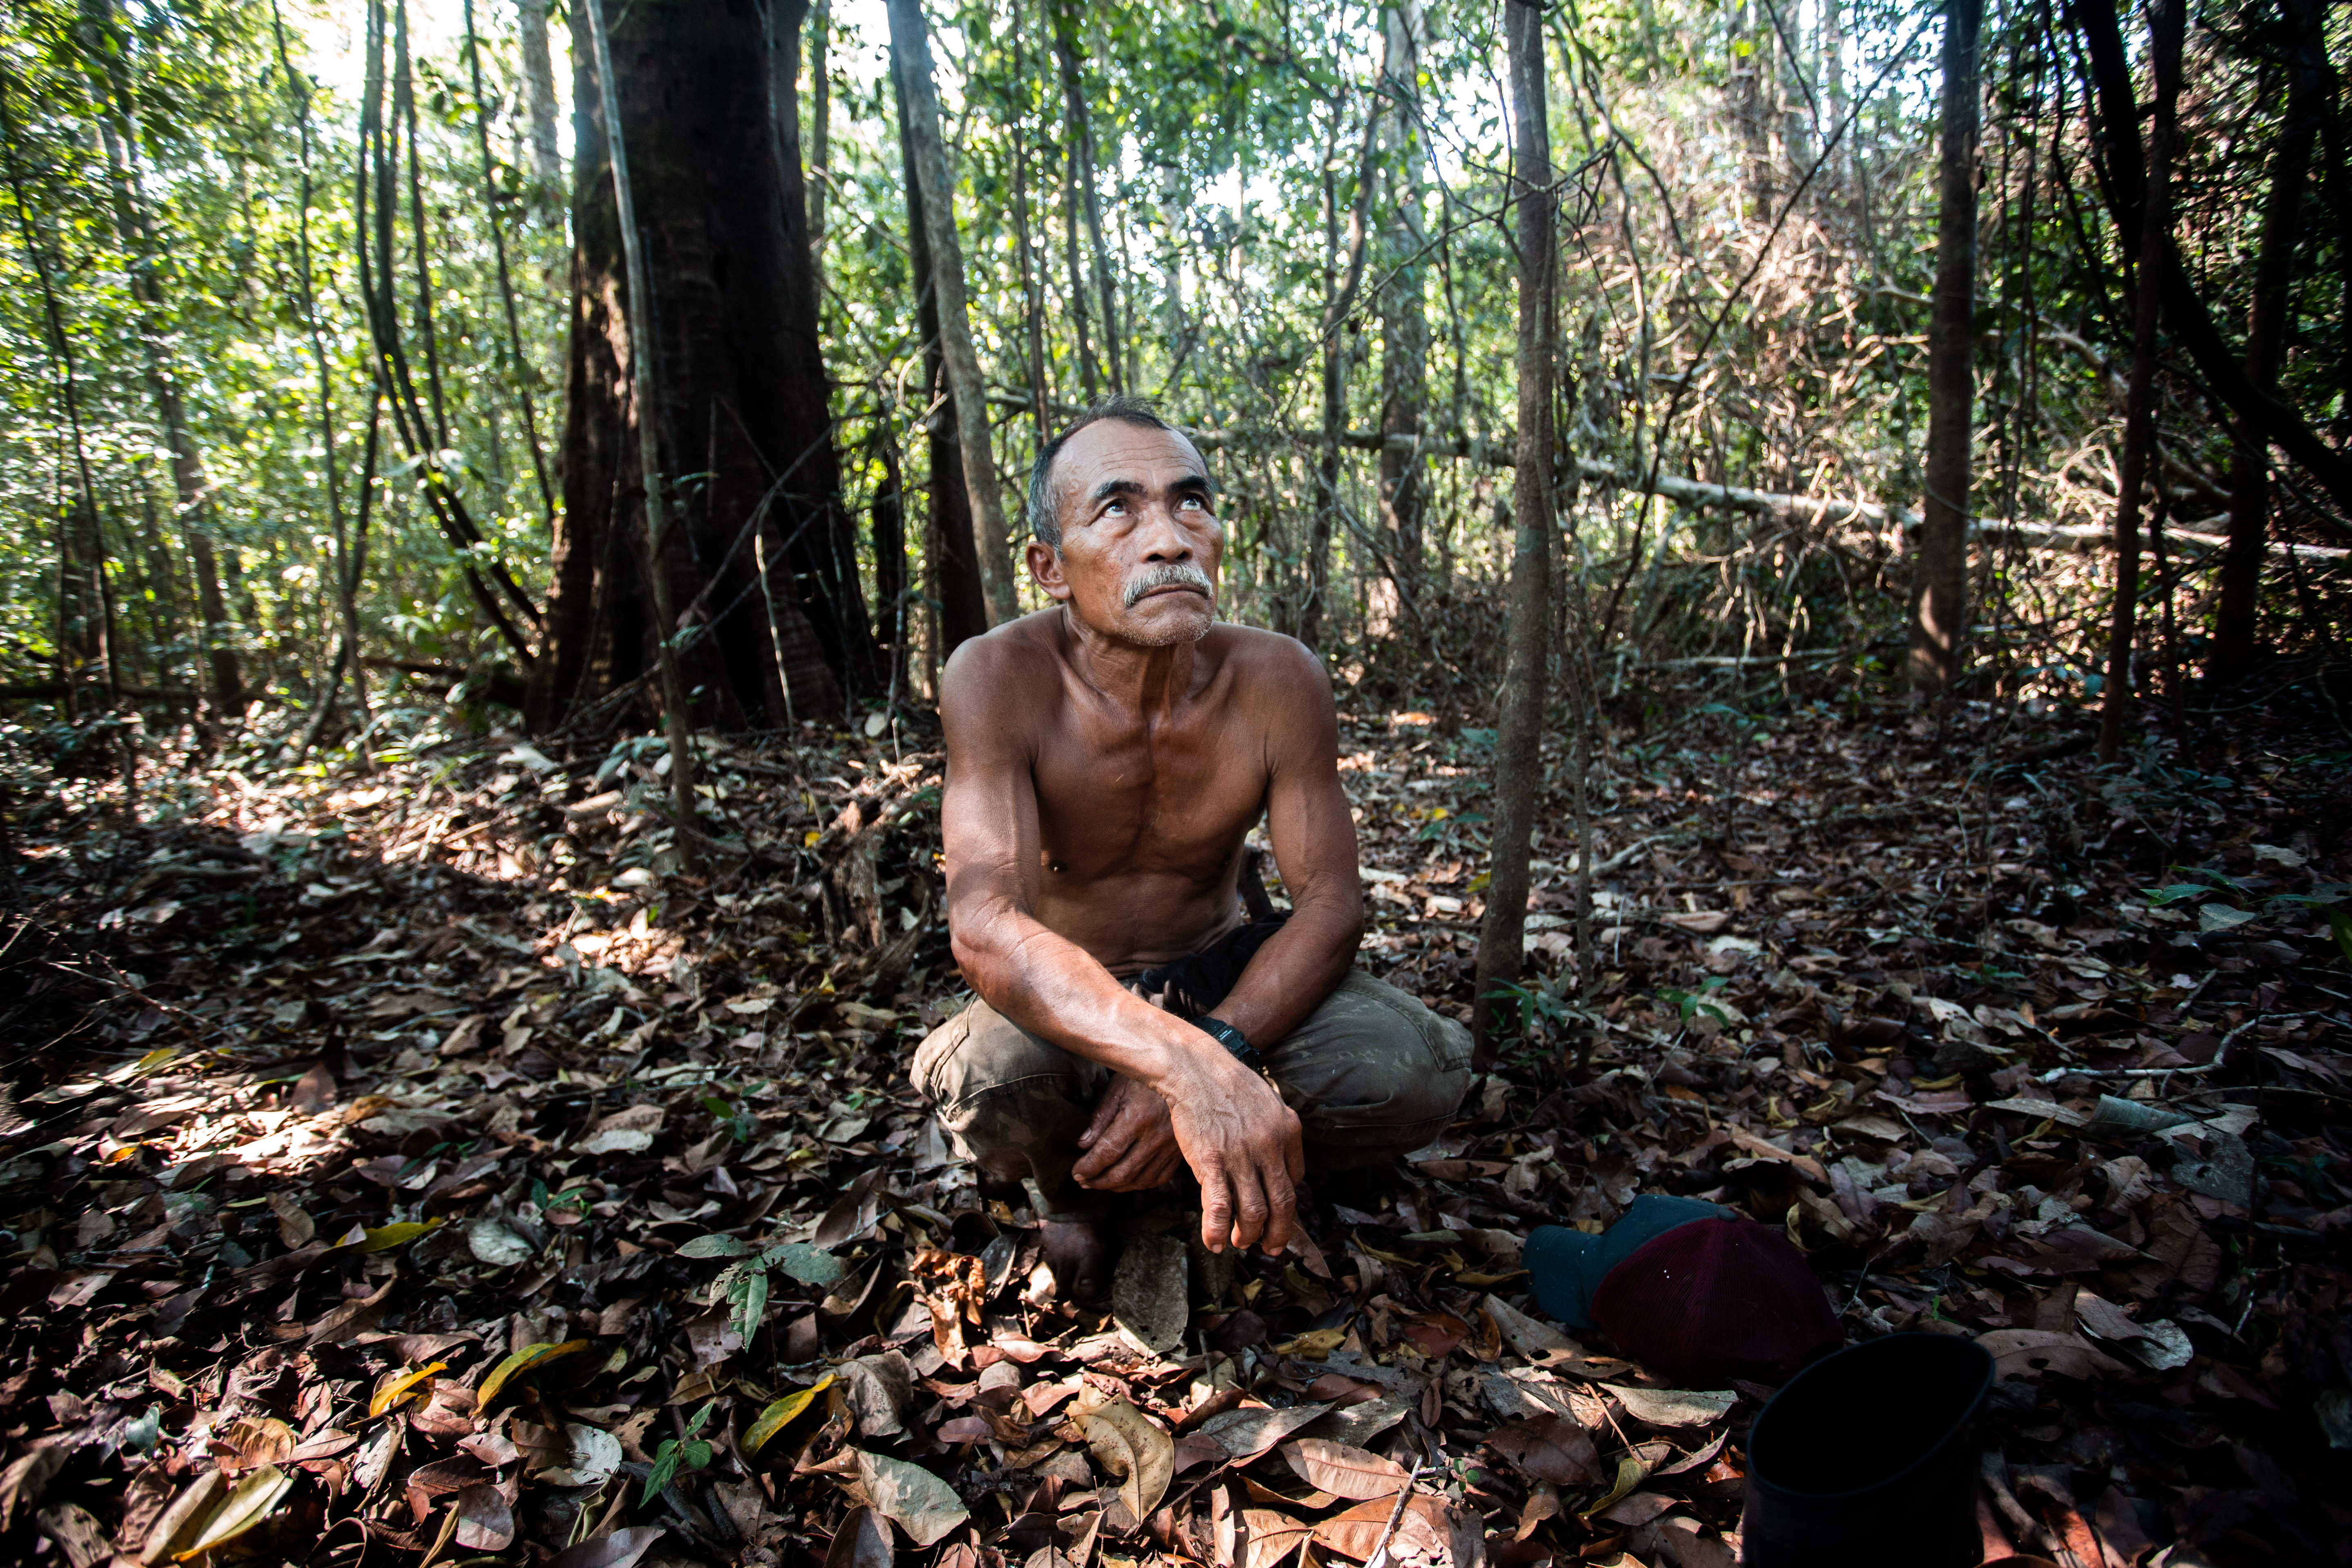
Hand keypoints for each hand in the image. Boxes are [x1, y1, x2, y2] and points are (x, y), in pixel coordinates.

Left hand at [1072, 1075, 1185, 1191]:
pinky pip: (1158, 1178)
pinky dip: (1140, 1184)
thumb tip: (1084, 1145)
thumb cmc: (1147, 1078)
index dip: (1088, 1167)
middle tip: (1083, 1181)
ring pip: (1140, 1180)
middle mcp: (1156, 1137)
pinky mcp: (1180, 1152)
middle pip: (1122, 1173)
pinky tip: (1127, 1180)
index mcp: (1138, 1118)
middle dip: (1098, 1182)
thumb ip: (1100, 1117)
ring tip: (1101, 1183)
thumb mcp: (1119, 1087)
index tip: (1076, 1172)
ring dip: (1116, 1186)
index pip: (1107, 1152)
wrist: (1185, 1078)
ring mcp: (1170, 1147)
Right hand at [1154, 1045, 1305, 1255]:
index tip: (1275, 1214)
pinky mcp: (1212, 1162)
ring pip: (1254, 1212)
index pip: (1295, 1180)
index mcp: (1288, 1130)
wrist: (1196, 1068)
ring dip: (1248, 1236)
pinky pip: (1220, 1208)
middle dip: (1278, 1233)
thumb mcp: (1268, 1103)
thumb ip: (1277, 1133)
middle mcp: (1270, 1146)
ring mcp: (1241, 1156)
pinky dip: (1217, 1231)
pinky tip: (1214, 1243)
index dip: (1285, 1203)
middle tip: (1271, 1247)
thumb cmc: (1228, 1085)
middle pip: (1283, 1204)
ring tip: (1240, 1242)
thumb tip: (1279, 1168)